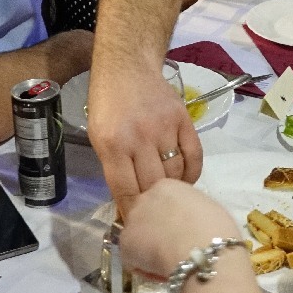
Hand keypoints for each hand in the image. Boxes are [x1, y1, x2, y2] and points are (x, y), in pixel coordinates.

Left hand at [87, 63, 201, 216]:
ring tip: (170, 200)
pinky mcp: (184, 120)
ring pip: (175, 174)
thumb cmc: (107, 103)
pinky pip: (194, 157)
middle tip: (154, 217)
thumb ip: (113, 168)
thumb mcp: (98, 136)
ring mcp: (164, 129)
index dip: (132, 213)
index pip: (126, 191)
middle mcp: (140, 138)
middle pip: (153, 186)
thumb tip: (128, 203)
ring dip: (172, 191)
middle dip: (152, 206)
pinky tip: (186, 181)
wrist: (127, 66)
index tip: (137, 226)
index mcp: (112, 145)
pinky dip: (192, 174)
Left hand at [120, 179, 240, 277]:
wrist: (202, 251)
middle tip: (174, 247)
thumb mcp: (207, 207)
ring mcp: (131, 221)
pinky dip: (145, 268)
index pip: (161, 201)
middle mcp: (144, 198)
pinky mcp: (124, 244)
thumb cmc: (215, 229)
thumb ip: (189, 209)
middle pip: (146, 216)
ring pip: (137, 238)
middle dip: (156, 231)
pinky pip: (133, 260)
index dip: (171, 219)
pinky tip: (163, 271)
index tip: (182, 231)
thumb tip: (187, 222)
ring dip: (149, 249)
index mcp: (166, 186)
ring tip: (170, 263)